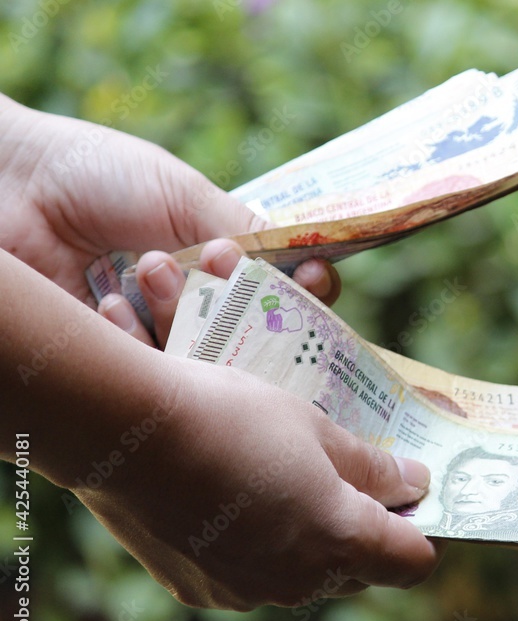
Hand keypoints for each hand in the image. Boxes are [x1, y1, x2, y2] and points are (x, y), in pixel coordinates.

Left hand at [0, 93, 338, 347]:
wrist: (9, 187)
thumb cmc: (97, 174)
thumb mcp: (184, 193)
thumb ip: (245, 230)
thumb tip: (305, 264)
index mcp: (221, 258)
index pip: (285, 291)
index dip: (307, 293)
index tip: (313, 280)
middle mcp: (198, 302)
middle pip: (255, 335)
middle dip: (242, 304)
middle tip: (213, 266)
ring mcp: (158, 335)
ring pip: (205, 360)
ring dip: (182, 313)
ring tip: (147, 268)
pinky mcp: (116, 361)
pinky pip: (152, 376)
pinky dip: (136, 340)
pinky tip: (111, 304)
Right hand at [70, 356, 441, 608]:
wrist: (125, 431)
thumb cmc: (233, 416)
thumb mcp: (316, 429)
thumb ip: (372, 467)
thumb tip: (414, 484)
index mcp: (338, 541)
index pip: (412, 562)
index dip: (421, 531)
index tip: (414, 498)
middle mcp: (297, 583)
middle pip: (357, 570)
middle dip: (364, 531)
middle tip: (352, 478)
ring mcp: (246, 592)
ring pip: (303, 575)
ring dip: (308, 539)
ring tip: (284, 480)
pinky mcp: (200, 590)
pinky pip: (252, 576)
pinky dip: (258, 546)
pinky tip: (234, 497)